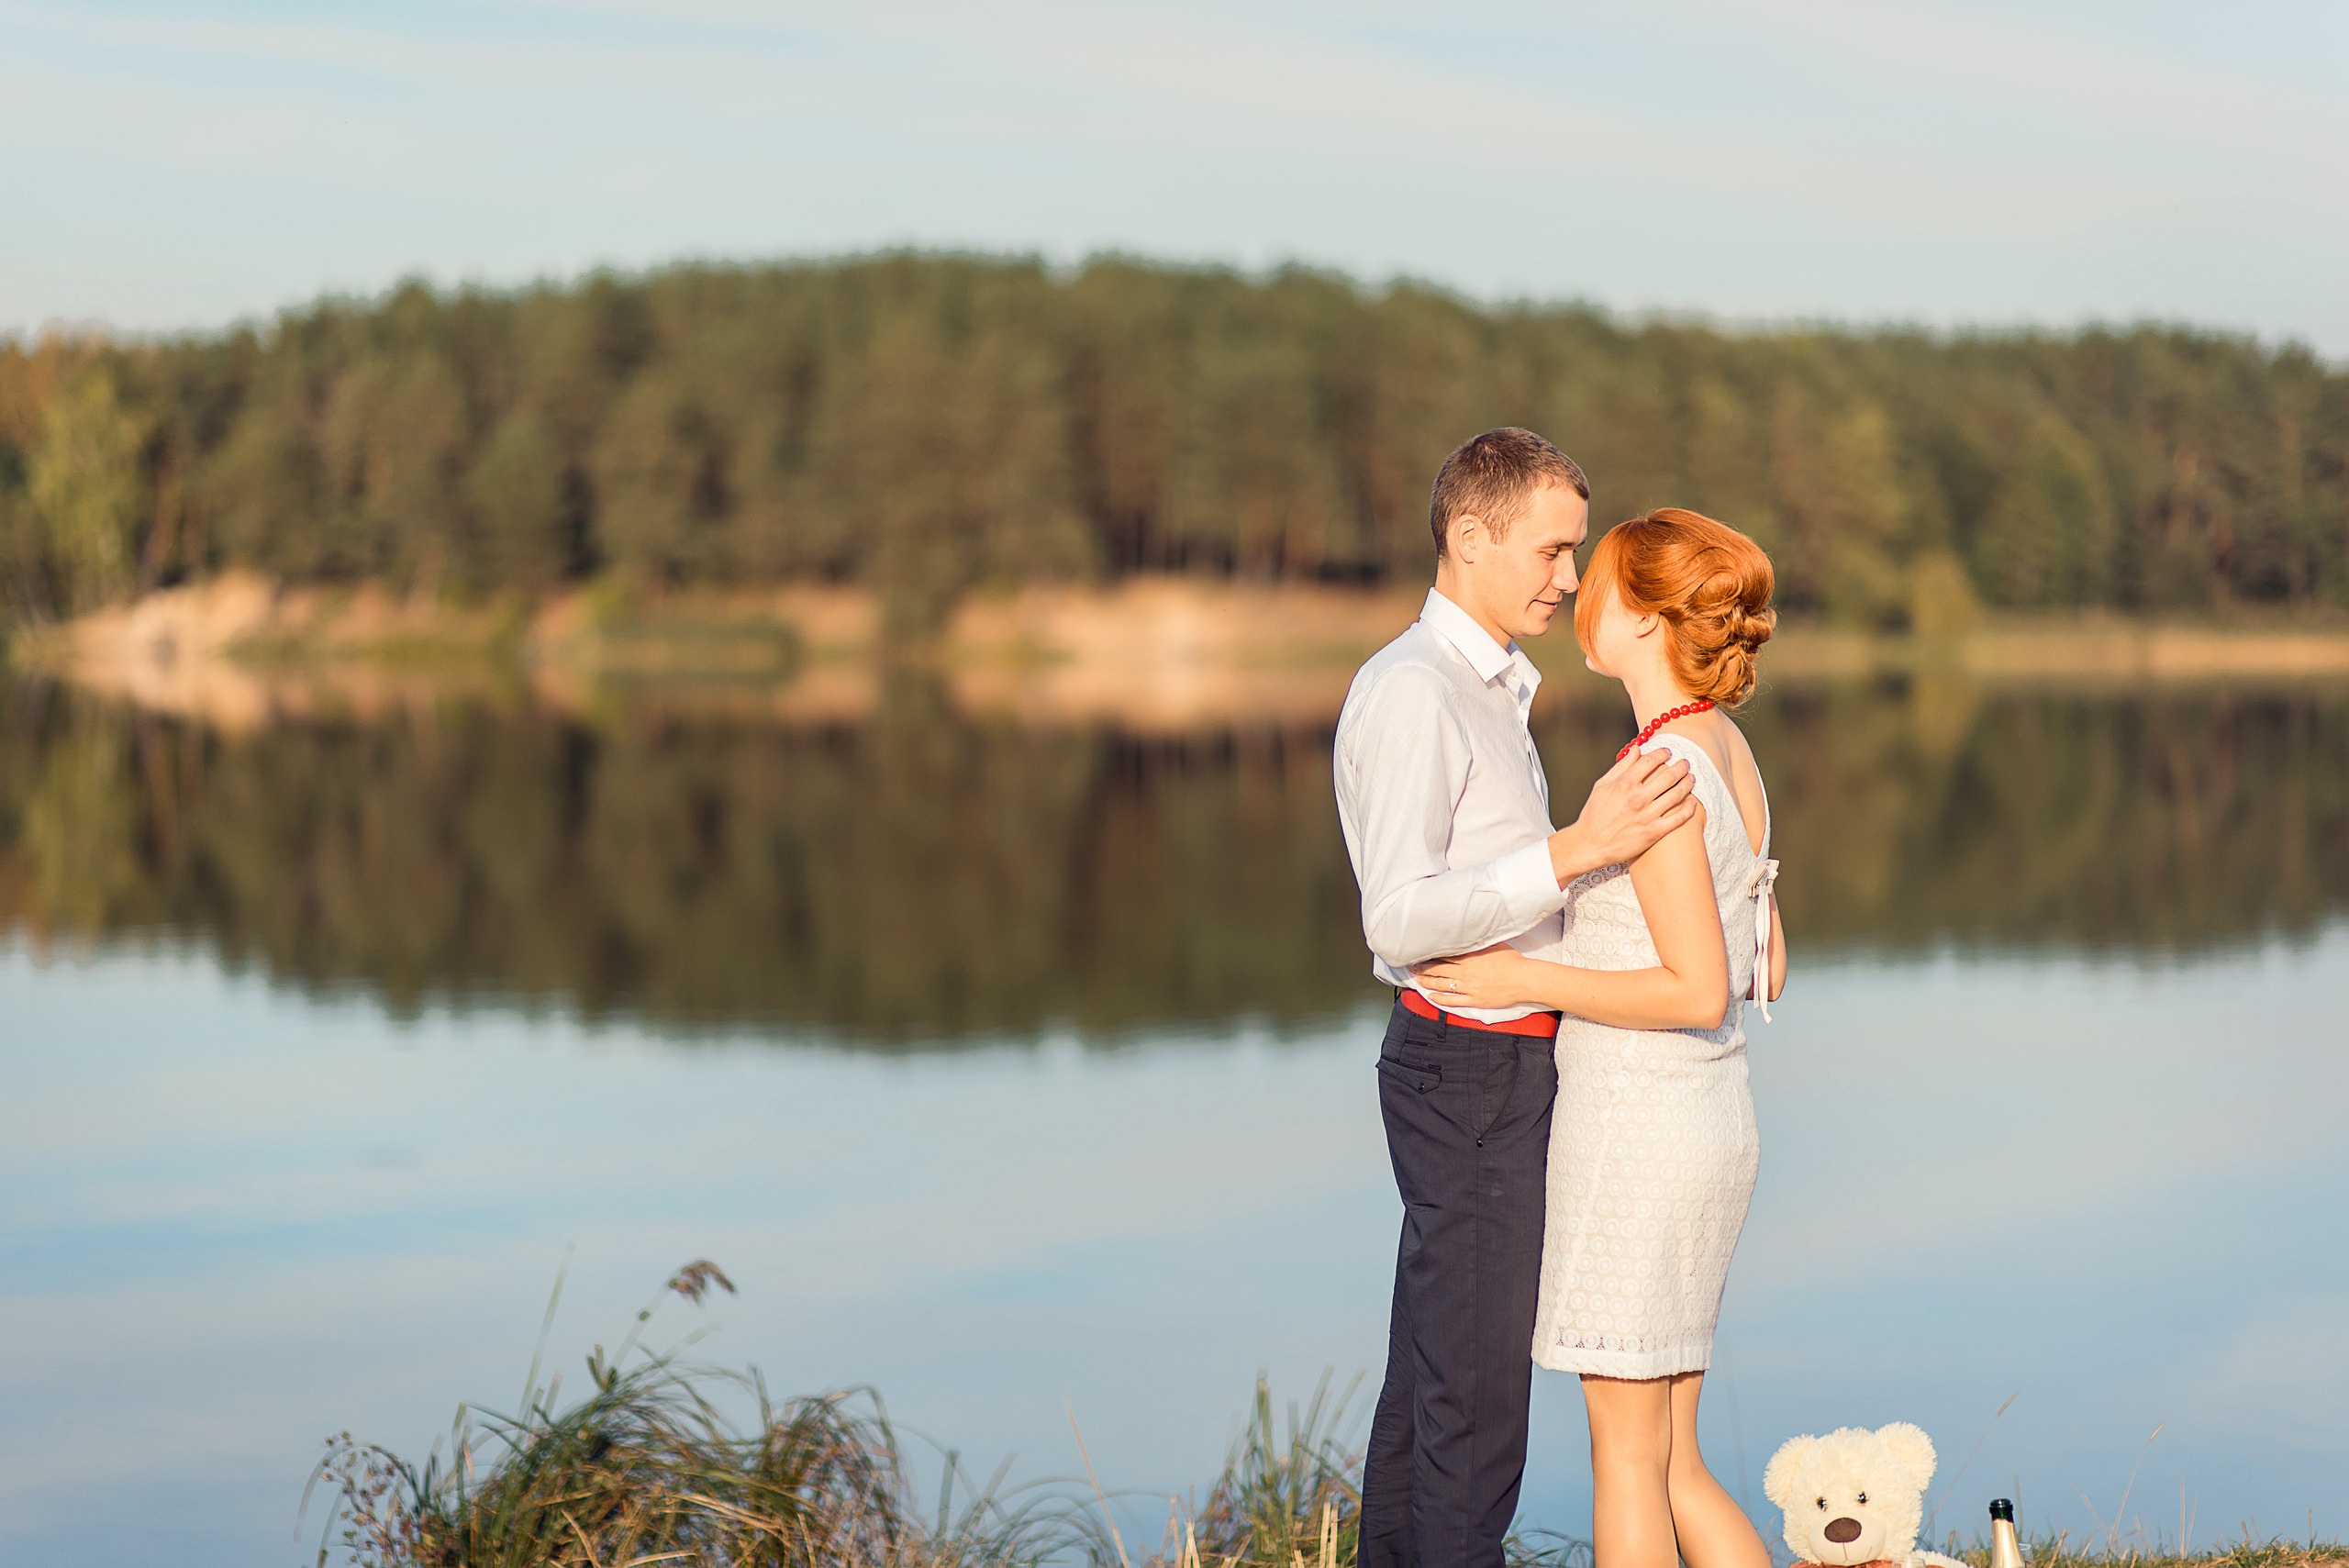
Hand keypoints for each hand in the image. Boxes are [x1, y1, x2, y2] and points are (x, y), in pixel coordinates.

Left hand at [1411, 944, 1535, 1010]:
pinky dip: (1440, 999)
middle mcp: (1466, 972)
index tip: (1422, 954)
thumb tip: (1471, 936)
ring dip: (1428, 983)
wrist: (1524, 979)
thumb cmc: (1513, 961)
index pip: (1444, 956)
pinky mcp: (1474, 1000)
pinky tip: (1431, 997)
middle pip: (1438, 970)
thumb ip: (1480, 943)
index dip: (1431, 956)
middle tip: (1413, 968)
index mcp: (1470, 957)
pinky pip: (1452, 1000)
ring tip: (1418, 981)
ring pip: (1442, 985)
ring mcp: (1469, 987)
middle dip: (1424, 969)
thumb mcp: (1496, 945)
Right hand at [1549, 746, 1695, 882]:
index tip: (1668, 752)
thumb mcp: (1602, 786)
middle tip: (1685, 763)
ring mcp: (1647, 815)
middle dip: (1680, 766)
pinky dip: (1689, 808)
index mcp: (1624, 784)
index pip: (1650, 761)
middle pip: (1668, 775)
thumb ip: (1621, 766)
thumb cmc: (1593, 814)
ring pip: (1677, 794)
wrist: (1590, 845)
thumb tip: (1636, 749)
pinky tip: (1692, 801)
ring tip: (1691, 778)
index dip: (1662, 753)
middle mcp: (1637, 798)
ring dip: (1687, 783)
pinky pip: (1679, 818)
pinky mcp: (1654, 832)